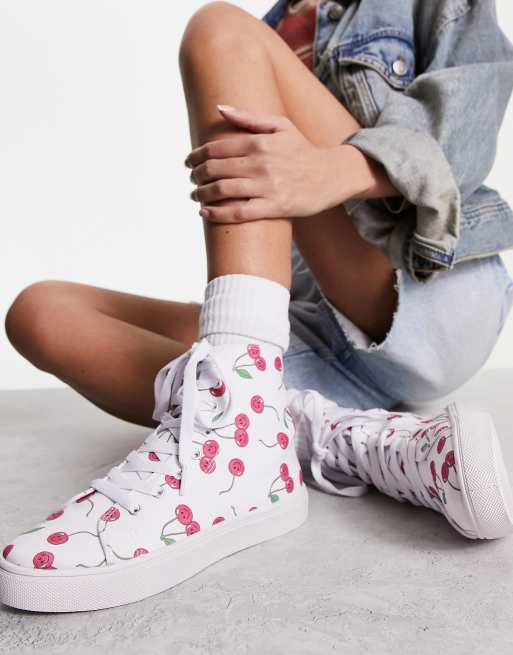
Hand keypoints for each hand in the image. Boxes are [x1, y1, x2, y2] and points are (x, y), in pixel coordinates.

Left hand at [184, 105, 351, 222]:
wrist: (332, 175)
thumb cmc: (303, 150)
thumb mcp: (280, 126)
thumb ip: (249, 117)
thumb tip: (219, 108)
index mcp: (260, 142)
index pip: (217, 148)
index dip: (197, 155)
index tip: (189, 162)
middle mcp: (261, 163)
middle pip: (216, 169)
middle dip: (197, 175)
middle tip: (192, 180)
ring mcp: (267, 187)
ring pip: (223, 190)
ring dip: (202, 194)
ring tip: (196, 196)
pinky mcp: (274, 207)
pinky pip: (239, 212)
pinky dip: (218, 213)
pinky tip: (206, 213)